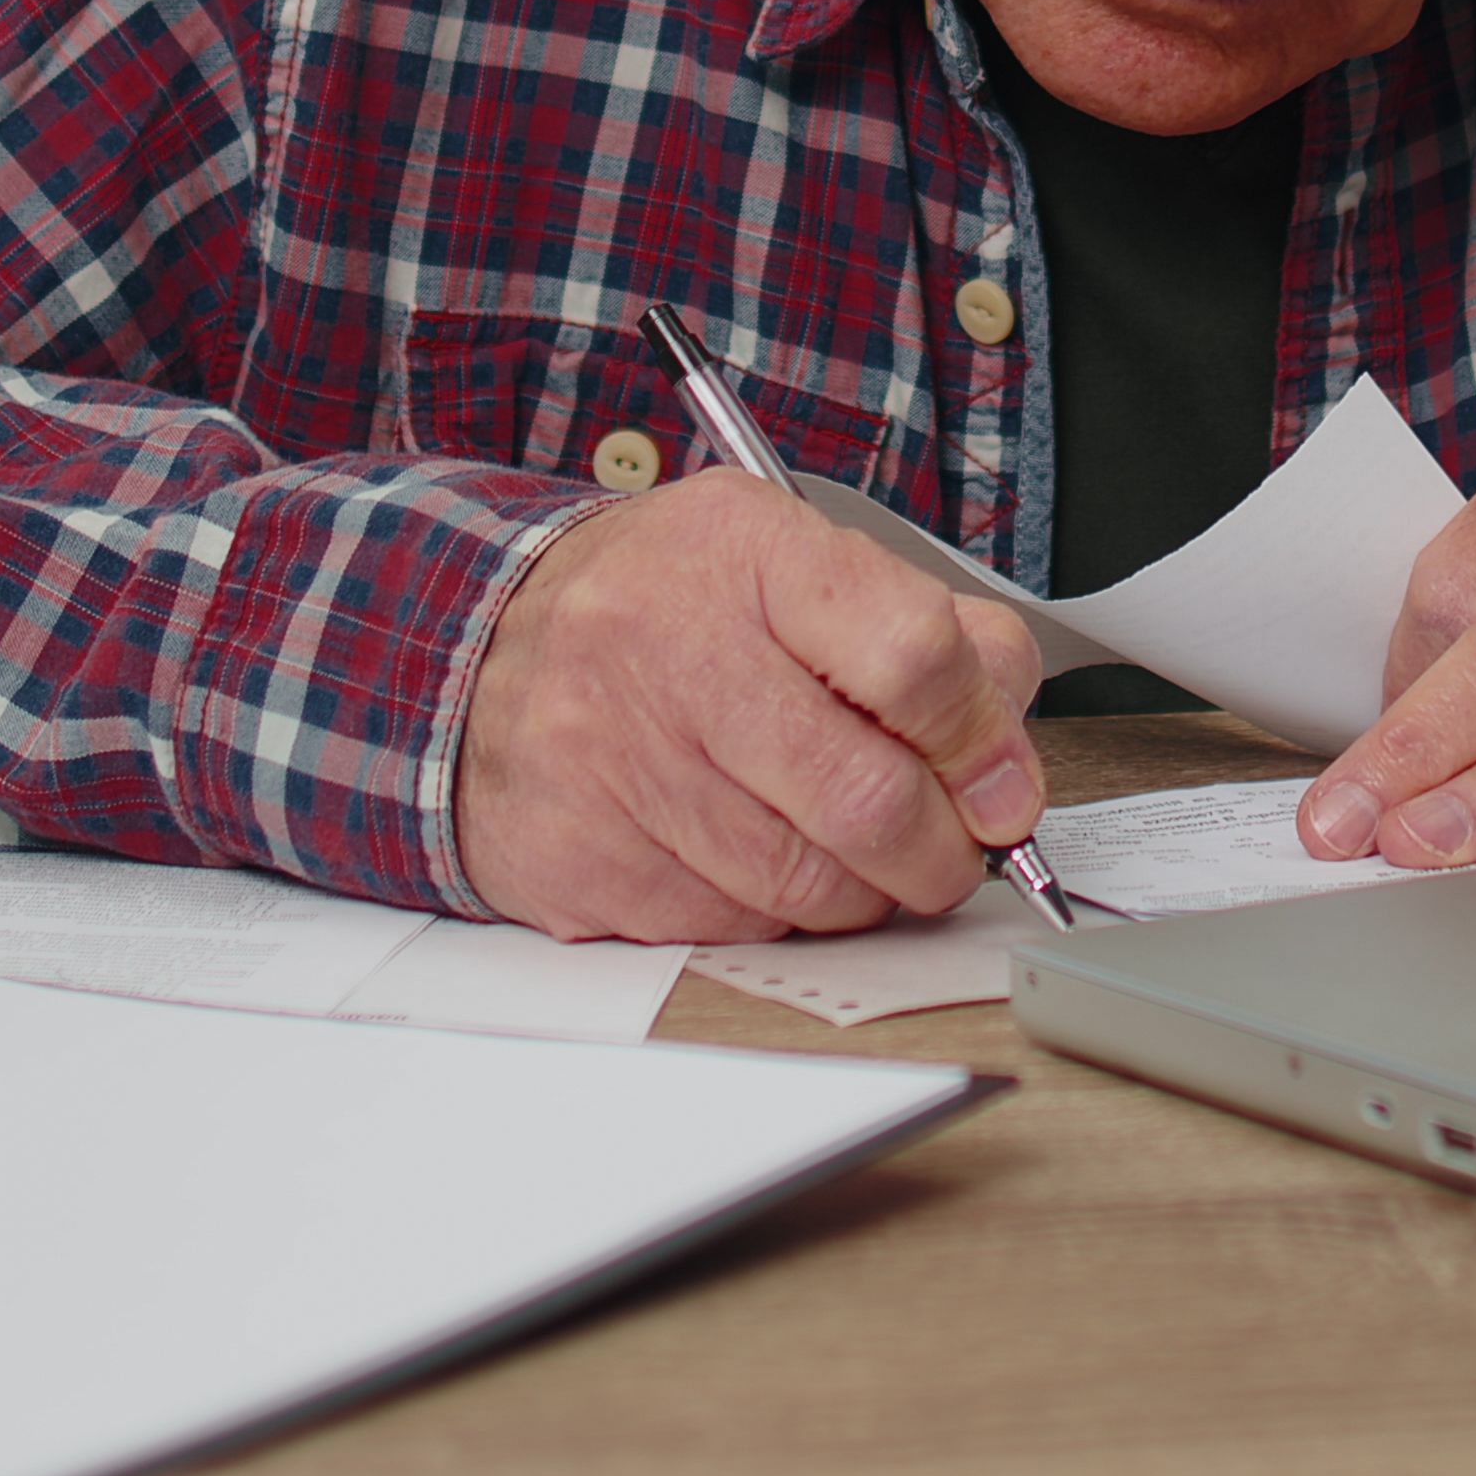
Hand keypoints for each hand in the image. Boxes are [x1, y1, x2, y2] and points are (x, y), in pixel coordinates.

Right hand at [455, 472, 1047, 941]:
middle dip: (940, 852)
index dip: (982, 740)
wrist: (468, 652)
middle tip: (949, 851)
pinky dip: (773, 914)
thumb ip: (924, 634)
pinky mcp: (580, 857)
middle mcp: (669, 647)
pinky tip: (753, 860)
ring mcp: (614, 759)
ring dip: (863, 892)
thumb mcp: (788, 562)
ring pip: (808, 884)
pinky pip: (732, 925)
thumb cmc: (659, 610)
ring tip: (852, 853)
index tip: (1000, 783)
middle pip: (870, 798)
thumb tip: (1007, 759)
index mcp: (743, 550)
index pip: (912, 655)